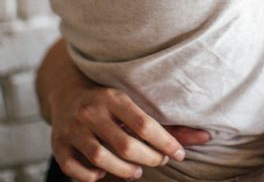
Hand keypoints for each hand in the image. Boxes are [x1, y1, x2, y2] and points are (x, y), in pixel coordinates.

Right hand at [49, 81, 210, 181]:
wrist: (66, 90)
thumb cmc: (110, 101)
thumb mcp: (135, 104)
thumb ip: (168, 124)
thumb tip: (206, 137)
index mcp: (113, 97)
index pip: (144, 125)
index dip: (165, 143)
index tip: (178, 154)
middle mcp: (91, 111)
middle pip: (125, 145)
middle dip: (149, 159)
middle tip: (158, 161)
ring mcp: (72, 128)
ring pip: (101, 160)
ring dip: (124, 171)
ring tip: (137, 170)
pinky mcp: (57, 144)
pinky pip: (73, 169)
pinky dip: (90, 176)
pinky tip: (103, 172)